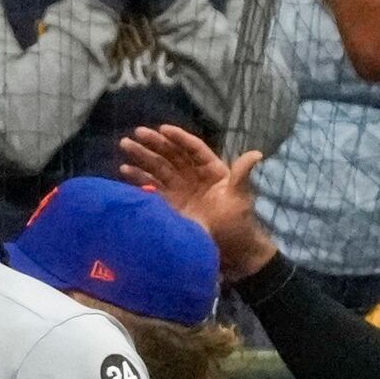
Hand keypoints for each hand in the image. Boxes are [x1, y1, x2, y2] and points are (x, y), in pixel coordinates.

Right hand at [118, 125, 276, 280]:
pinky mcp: (167, 203)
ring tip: (125, 145)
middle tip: (136, 133)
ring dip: (142, 156)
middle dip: (154, 144)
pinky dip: (138, 177)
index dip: (179, 138)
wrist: (224, 249)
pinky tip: (124, 169)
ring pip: (158, 167)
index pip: (193, 149)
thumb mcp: (240, 197)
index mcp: (212, 170)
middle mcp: (193, 176)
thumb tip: (256, 154)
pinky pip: (151, 186)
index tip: (162, 129)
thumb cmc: (236, 222)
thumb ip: (241, 175)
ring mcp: (179, 189)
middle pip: (172, 155)